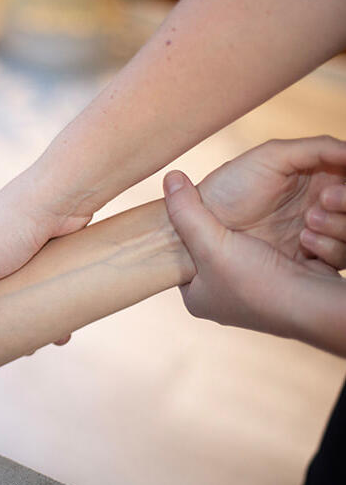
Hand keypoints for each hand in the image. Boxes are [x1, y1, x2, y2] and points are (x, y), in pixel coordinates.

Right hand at [0, 168, 90, 347]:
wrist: (65, 193)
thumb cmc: (14, 222)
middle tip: (9, 349)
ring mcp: (18, 248)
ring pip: (18, 292)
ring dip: (26, 316)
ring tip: (36, 343)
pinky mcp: (46, 251)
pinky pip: (43, 285)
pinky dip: (48, 305)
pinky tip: (60, 329)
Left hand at [164, 136, 345, 339]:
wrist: (316, 305)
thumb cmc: (259, 282)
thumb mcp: (210, 243)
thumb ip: (186, 213)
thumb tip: (169, 178)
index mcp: (198, 299)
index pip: (182, 259)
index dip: (188, 230)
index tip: (196, 205)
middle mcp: (223, 300)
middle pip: (215, 251)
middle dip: (227, 229)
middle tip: (232, 209)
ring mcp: (254, 296)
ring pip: (247, 248)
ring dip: (258, 231)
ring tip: (260, 221)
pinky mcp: (283, 285)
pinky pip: (275, 252)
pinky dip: (283, 238)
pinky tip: (292, 231)